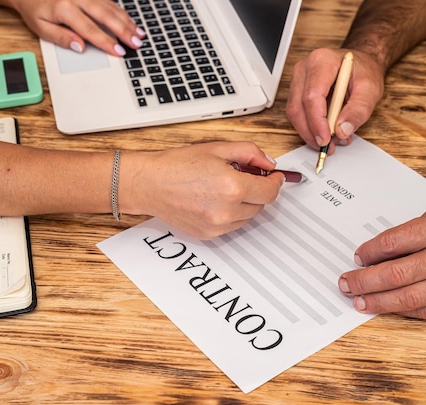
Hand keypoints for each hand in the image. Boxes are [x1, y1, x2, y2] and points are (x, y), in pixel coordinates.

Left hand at [7, 0, 144, 55]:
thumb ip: (61, 37)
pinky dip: (121, 12)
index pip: (89, 29)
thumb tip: (80, 47)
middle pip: (105, 16)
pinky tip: (130, 21)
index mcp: (64, 9)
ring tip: (139, 34)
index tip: (119, 51)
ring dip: (127, 21)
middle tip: (136, 43)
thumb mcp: (41, 27)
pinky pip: (109, 1)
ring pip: (111, 7)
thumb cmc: (35, 8)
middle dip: (124, 30)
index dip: (106, 41)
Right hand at [121, 142, 284, 239]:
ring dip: (245, 203)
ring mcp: (217, 226)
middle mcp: (226, 211)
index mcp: (232, 187)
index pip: (270, 192)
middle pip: (260, 205)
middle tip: (244, 176)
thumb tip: (268, 163)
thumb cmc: (177, 165)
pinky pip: (231, 225)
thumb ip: (249, 153)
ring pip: (247, 217)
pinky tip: (214, 199)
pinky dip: (231, 214)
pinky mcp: (207, 235)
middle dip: (258, 190)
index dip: (276, 182)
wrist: (149, 184)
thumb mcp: (217, 148)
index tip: (275, 176)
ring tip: (224, 187)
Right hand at [286, 48, 384, 151]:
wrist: (360, 64)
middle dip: (311, 132)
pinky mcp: (297, 91)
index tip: (325, 139)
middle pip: (297, 107)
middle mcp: (304, 69)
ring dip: (310, 132)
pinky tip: (325, 132)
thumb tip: (342, 130)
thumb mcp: (370, 89)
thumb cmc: (363, 71)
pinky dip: (309, 127)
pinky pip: (297, 114)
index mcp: (322, 62)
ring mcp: (298, 80)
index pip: (311, 96)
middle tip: (327, 146)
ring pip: (294, 113)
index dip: (316, 122)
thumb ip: (359, 110)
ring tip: (331, 139)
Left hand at [338, 201, 425, 318]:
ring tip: (359, 301)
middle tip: (346, 283)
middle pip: (394, 274)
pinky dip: (404, 310)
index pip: (392, 243)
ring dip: (378, 302)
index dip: (369, 252)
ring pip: (408, 298)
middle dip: (364, 281)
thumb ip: (412, 233)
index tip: (357, 257)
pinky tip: (388, 308)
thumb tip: (379, 253)